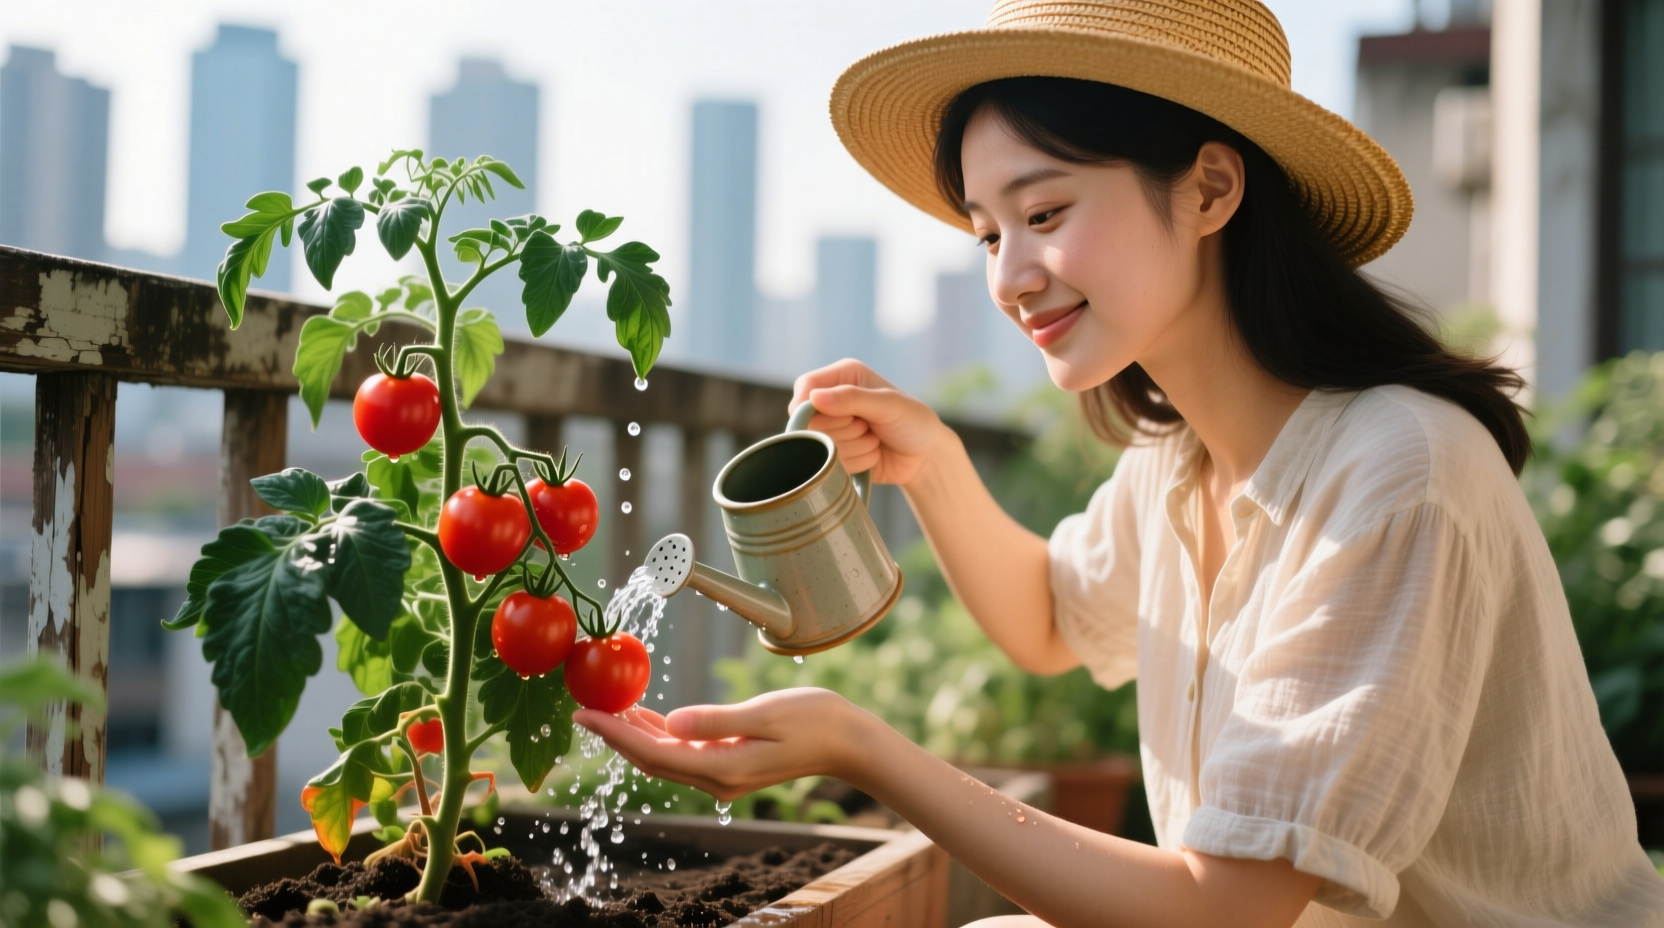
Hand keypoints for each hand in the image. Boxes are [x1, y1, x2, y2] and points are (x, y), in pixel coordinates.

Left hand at [573, 688, 866, 800]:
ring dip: (634, 736)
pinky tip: (645, 716)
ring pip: (664, 758)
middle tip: (582, 710)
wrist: (847, 741)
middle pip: (651, 760)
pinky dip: (659, 735)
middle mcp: (717, 778)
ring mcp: (723, 774)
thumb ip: (716, 720)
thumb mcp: (765, 713)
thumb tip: (672, 722)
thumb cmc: (813, 720)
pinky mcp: (729, 763)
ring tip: (605, 709)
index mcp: (722, 767)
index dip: (615, 734)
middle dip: (615, 736)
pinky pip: (683, 753)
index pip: (654, 753)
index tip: (585, 714)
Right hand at [790, 359, 947, 485]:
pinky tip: (873, 453)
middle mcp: (834, 400)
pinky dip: (856, 462)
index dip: (810, 405)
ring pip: (821, 445)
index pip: (806, 386)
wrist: (926, 455)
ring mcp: (835, 428)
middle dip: (843, 429)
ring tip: (875, 438)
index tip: (832, 418)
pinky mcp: (837, 453)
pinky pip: (832, 464)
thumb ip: (853, 399)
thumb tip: (814, 397)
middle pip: (810, 421)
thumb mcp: (889, 405)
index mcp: (844, 376)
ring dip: (854, 447)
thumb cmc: (913, 421)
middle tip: (869, 426)